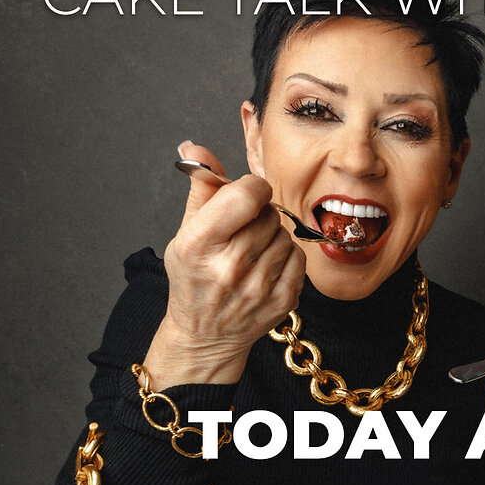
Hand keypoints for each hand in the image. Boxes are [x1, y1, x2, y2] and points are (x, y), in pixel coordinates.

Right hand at [143, 142, 305, 387]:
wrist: (206, 336)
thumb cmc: (194, 279)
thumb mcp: (186, 233)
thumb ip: (200, 189)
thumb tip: (196, 148)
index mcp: (199, 245)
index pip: (246, 195)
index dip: (251, 188)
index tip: (245, 195)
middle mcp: (229, 267)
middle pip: (268, 213)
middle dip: (259, 214)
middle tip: (243, 230)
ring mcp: (258, 287)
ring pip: (285, 233)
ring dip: (272, 235)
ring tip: (252, 250)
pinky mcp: (282, 300)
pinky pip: (298, 256)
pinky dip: (285, 256)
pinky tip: (266, 265)